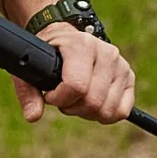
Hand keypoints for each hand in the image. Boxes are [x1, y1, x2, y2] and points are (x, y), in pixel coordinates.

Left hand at [13, 24, 134, 125]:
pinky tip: (92, 103)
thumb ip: (27, 93)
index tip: (50, 96)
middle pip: (93, 102)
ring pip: (107, 110)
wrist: (66, 41)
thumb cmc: (47, 54)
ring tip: (77, 98)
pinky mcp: (129, 77)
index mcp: (82, 45)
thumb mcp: (30, 68)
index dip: (59, 99)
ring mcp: (121, 65)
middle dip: (73, 108)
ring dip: (87, 113)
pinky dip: (105, 115)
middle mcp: (107, 53)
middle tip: (64, 98)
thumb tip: (33, 116)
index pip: (77, 86)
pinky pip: (121, 111)